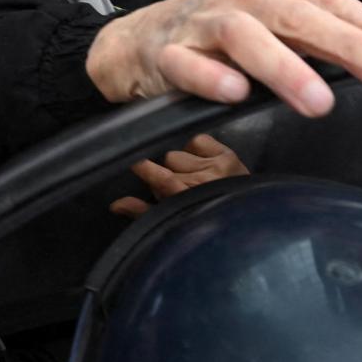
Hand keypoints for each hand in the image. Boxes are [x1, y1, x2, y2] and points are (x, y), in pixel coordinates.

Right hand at [85, 0, 361, 116]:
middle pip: (298, 16)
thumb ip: (315, 39)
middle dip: (350, 47)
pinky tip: (237, 96)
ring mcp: (198, 23)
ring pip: (244, 38)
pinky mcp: (163, 55)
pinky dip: (212, 79)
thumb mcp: (268, 25)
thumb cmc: (213, 37)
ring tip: (321, 102)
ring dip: (285, 68)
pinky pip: (187, 67)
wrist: (130, 45)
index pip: (330, 1)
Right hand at [110, 134, 249, 217]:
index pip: (158, 176)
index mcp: (187, 197)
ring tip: (194, 177)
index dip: (144, 167)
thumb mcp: (173, 220)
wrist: (245, 220)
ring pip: (179, 150)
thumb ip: (143, 210)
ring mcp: (218, 165)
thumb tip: (116, 205)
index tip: (133, 161)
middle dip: (168, 173)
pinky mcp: (228, 154)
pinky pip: (197, 140)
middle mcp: (203, 179)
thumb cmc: (206, 222)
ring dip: (183, 162)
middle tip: (178, 186)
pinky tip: (203, 164)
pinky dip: (196, 150)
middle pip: (166, 161)